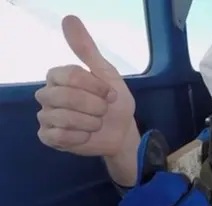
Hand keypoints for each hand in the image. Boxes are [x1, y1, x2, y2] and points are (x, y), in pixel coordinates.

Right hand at [35, 15, 136, 157]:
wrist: (122, 132)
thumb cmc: (113, 102)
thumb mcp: (107, 74)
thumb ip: (87, 49)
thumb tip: (69, 19)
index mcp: (59, 76)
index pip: (70, 75)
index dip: (96, 87)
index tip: (110, 94)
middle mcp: (47, 94)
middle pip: (66, 96)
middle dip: (94, 106)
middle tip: (104, 111)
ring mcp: (46, 116)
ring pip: (63, 118)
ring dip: (90, 123)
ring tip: (97, 123)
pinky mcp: (48, 137)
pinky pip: (59, 136)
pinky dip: (79, 137)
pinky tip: (86, 135)